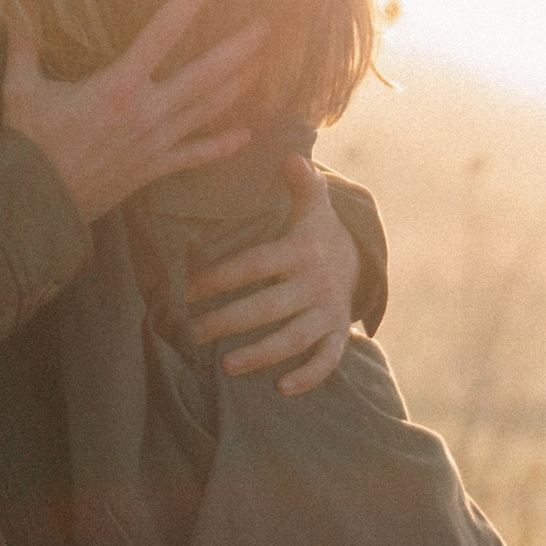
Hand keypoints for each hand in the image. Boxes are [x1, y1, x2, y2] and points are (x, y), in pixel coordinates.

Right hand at [2, 0, 261, 220]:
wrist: (37, 205)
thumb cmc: (27, 143)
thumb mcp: (21, 86)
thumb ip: (23, 38)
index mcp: (117, 86)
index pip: (162, 33)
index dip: (189, 2)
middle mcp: (146, 112)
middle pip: (205, 74)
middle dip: (239, 48)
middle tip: (267, 25)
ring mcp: (156, 142)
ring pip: (209, 109)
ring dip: (239, 85)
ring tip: (264, 64)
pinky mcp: (155, 169)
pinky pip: (196, 156)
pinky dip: (222, 146)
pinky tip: (247, 136)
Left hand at [189, 155, 360, 394]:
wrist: (358, 261)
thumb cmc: (315, 233)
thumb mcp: (313, 205)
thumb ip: (301, 183)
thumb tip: (292, 157)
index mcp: (302, 250)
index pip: (255, 264)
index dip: (220, 277)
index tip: (187, 290)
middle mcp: (316, 282)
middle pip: (267, 306)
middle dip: (228, 321)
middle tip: (193, 332)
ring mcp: (328, 311)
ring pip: (294, 338)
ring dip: (261, 354)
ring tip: (227, 366)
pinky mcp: (338, 333)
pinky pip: (328, 359)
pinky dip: (309, 376)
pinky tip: (281, 388)